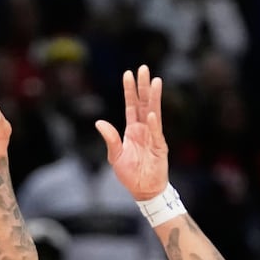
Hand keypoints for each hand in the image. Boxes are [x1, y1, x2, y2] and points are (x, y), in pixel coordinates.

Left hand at [95, 65, 168, 199]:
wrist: (144, 190)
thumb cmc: (131, 174)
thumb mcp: (115, 156)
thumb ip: (110, 138)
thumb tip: (99, 122)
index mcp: (132, 130)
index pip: (131, 105)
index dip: (130, 90)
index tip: (128, 74)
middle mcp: (144, 129)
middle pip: (143, 103)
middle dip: (143, 86)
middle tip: (144, 69)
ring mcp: (153, 136)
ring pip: (153, 112)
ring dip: (153, 97)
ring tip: (155, 81)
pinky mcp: (160, 147)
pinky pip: (156, 133)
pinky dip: (152, 124)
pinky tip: (150, 113)